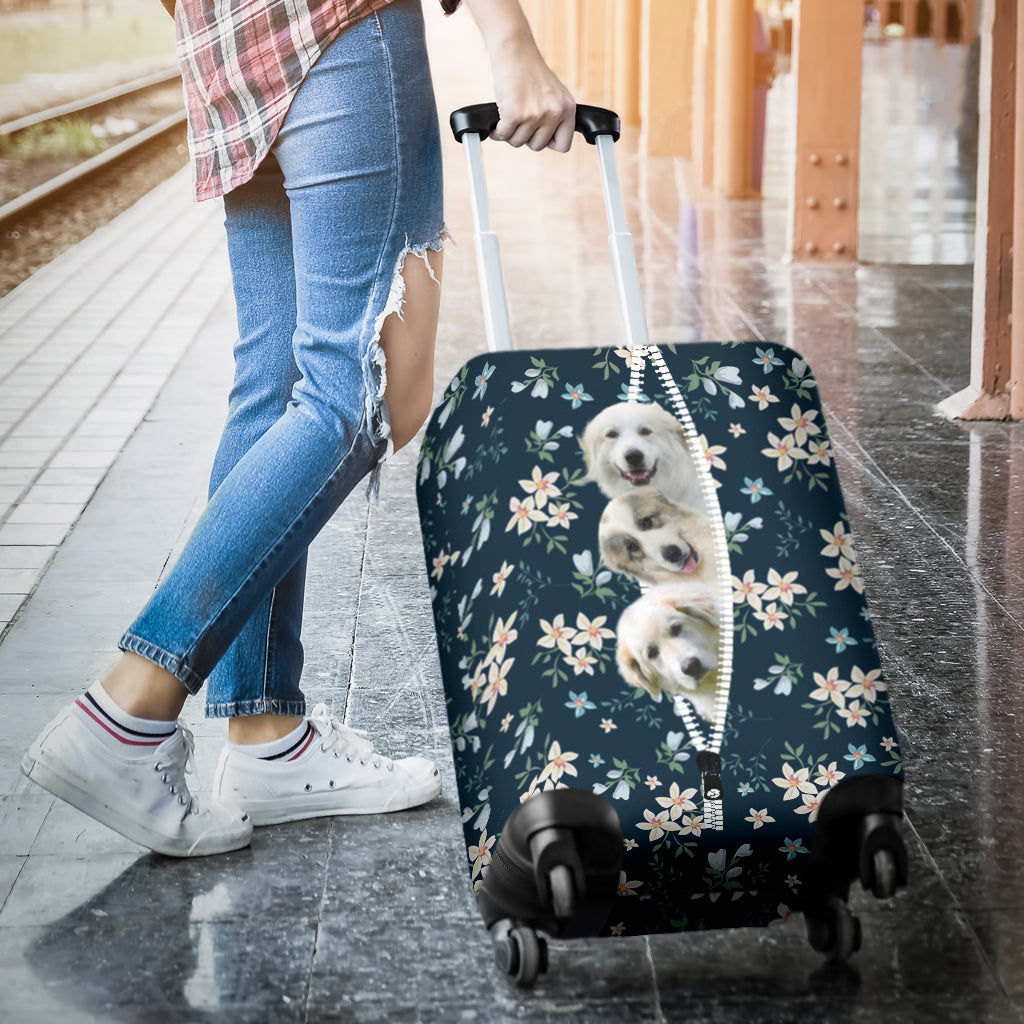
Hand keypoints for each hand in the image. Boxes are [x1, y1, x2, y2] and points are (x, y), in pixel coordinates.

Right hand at [488, 36, 575, 151]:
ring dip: (509, 133)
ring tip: (508, 118)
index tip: (537, 134)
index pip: (563, 145)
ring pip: (518, 142)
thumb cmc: (530, 70)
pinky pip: (503, 135)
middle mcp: (554, 112)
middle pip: (537, 146)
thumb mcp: (553, 93)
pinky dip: (497, 131)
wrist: (515, 49)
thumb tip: (546, 141)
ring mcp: (535, 114)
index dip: (548, 142)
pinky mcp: (514, 114)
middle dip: (525, 137)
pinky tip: (497, 122)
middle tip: (518, 122)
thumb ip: (555, 116)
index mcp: (567, 108)